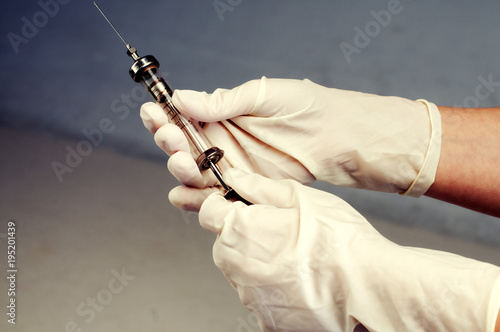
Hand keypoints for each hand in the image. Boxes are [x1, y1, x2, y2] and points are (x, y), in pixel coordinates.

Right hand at [140, 77, 441, 205]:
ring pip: (192, 174)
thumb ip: (221, 102)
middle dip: (169, 144)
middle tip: (172, 139)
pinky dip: (195, 199)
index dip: (163, 116)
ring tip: (184, 164)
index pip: (182, 116)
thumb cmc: (303, 107)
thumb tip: (181, 97)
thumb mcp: (260, 95)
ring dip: (180, 171)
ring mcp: (230, 167)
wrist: (335, 136)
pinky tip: (186, 196)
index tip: (152, 113)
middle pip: (180, 148)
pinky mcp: (243, 188)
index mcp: (220, 115)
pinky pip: (213, 196)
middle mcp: (219, 142)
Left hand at [199, 169, 499, 331]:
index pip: (208, 212)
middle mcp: (237, 265)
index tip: (238, 205)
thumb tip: (235, 178)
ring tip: (295, 258)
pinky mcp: (266, 320)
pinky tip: (298, 280)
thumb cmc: (338, 241)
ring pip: (241, 272)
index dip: (223, 205)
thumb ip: (258, 186)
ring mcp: (250, 296)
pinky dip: (271, 290)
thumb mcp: (298, 196)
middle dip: (242, 235)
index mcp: (240, 229)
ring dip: (257, 263)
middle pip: (224, 244)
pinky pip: (259, 297)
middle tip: (278, 233)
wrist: (367, 288)